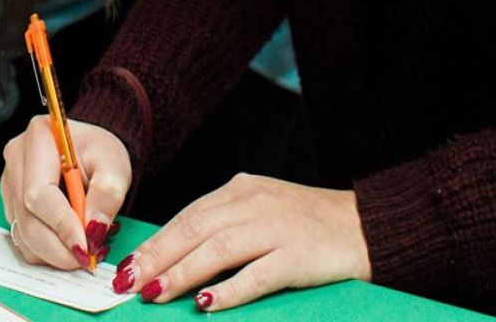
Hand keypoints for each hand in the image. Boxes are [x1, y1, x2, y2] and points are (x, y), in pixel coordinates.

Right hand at [0, 116, 131, 270]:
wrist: (91, 152)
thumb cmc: (100, 153)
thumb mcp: (115, 165)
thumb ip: (108, 194)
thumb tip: (93, 230)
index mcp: (39, 138)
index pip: (40, 193)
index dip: (61, 226)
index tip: (85, 248)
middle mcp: (16, 158)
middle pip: (27, 217)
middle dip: (58, 248)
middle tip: (87, 259)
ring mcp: (9, 181)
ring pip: (23, 232)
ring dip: (53, 252)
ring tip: (82, 248)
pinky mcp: (10, 202)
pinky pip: (22, 237)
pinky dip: (46, 250)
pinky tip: (68, 242)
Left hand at [111, 174, 370, 309]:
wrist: (366, 225)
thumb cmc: (309, 224)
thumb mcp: (260, 211)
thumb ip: (224, 225)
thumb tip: (177, 255)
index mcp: (240, 190)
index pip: (187, 217)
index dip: (156, 242)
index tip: (129, 265)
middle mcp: (253, 204)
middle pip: (194, 230)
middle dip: (157, 258)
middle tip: (129, 282)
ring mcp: (276, 229)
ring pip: (218, 250)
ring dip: (183, 273)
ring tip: (156, 293)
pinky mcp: (297, 256)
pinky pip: (257, 275)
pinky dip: (230, 290)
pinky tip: (209, 304)